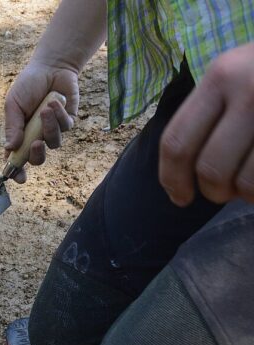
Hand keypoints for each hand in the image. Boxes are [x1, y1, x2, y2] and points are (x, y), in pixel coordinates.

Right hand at [4, 61, 78, 182]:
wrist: (51, 67)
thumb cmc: (28, 85)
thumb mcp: (13, 104)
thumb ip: (12, 126)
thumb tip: (10, 148)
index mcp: (19, 135)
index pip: (16, 158)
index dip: (16, 170)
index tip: (18, 177)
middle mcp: (36, 136)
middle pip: (38, 159)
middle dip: (37, 155)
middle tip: (35, 143)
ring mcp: (53, 130)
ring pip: (54, 143)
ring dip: (50, 128)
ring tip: (45, 109)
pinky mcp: (68, 121)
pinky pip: (65, 127)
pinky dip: (59, 115)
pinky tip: (54, 101)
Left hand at [159, 42, 253, 205]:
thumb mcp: (236, 73)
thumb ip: (209, 113)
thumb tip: (180, 174)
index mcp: (221, 76)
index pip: (177, 140)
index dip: (171, 178)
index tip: (179, 197)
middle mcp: (250, 91)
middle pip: (210, 168)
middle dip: (213, 191)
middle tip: (222, 191)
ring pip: (246, 183)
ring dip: (245, 194)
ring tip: (250, 185)